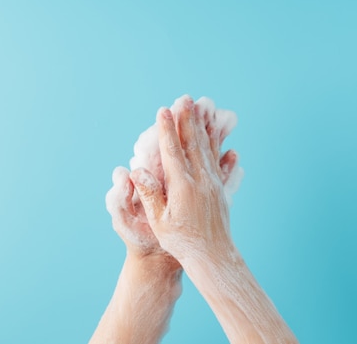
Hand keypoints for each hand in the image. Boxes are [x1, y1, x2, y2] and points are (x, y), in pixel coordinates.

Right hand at [129, 96, 235, 264]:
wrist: (214, 258)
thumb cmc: (181, 243)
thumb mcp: (160, 221)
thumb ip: (149, 194)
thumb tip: (136, 171)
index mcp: (183, 186)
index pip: (173, 151)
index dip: (167, 129)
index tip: (163, 110)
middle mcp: (201, 181)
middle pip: (193, 143)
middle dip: (188, 119)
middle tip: (185, 98)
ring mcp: (213, 184)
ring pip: (208, 149)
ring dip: (203, 127)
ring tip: (202, 109)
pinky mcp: (220, 190)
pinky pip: (218, 161)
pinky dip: (216, 146)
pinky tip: (219, 138)